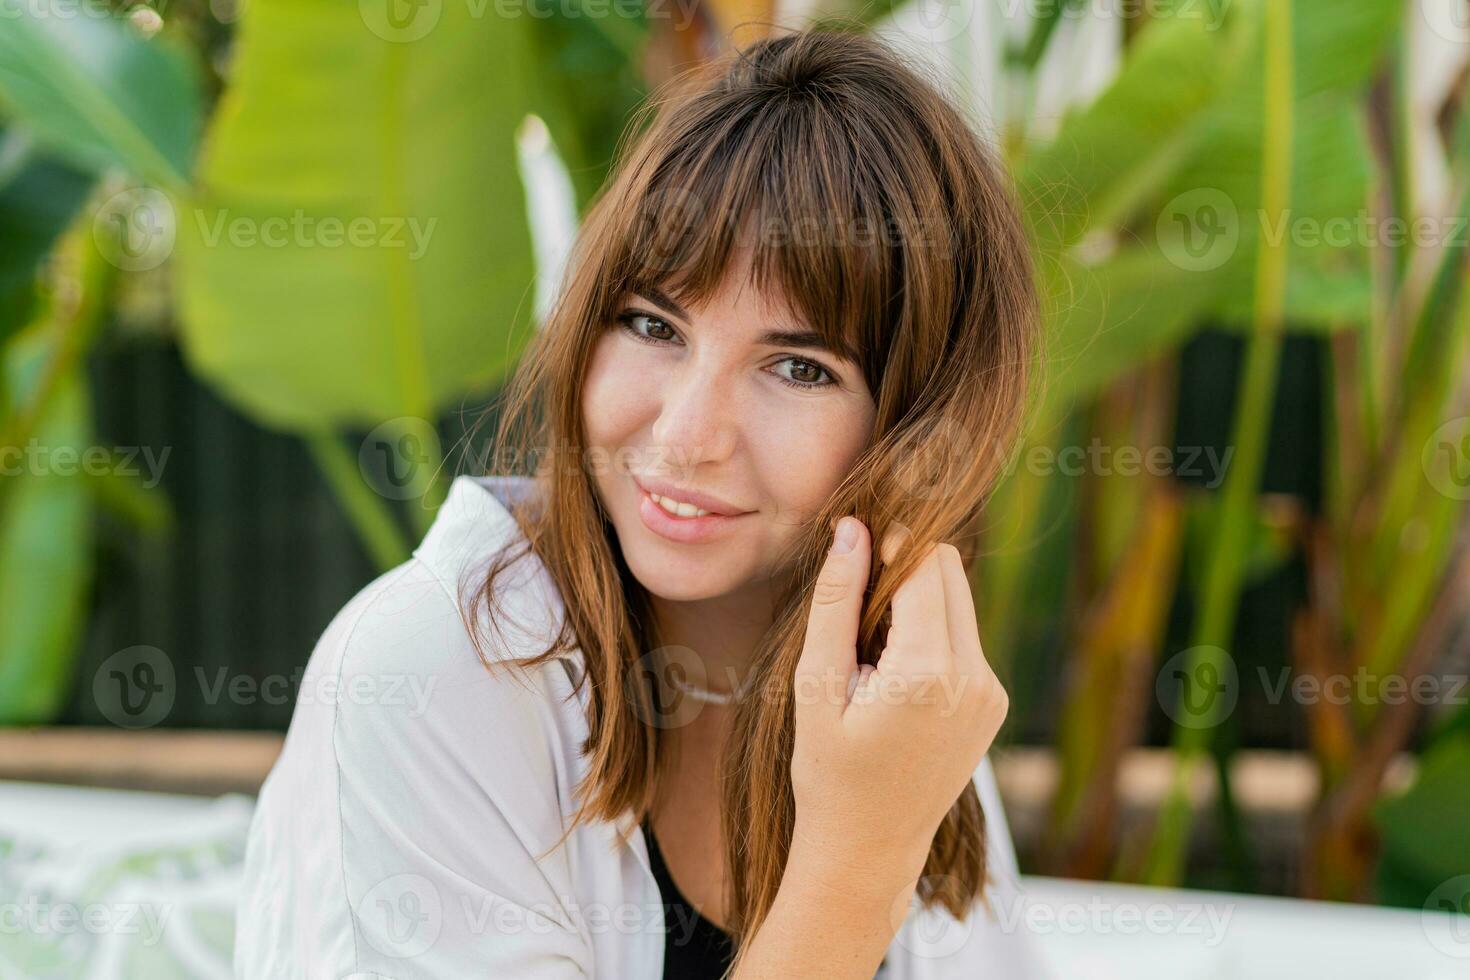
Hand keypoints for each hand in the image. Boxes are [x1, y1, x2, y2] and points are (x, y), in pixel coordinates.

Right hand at [788, 516, 1008, 886]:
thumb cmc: (829, 775)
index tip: (852, 550)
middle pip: (948, 572)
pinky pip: (964, 638)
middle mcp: (975, 678)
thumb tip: (851, 531)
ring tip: (869, 652)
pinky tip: (893, 676)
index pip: (924, 564)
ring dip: (918, 601)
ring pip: (959, 601)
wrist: (868, 852)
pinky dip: (931, 634)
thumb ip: (835, 603)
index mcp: (928, 672)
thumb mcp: (816, 686)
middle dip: (905, 569)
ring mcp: (991, 693)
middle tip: (854, 607)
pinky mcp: (994, 704)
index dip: (888, 544)